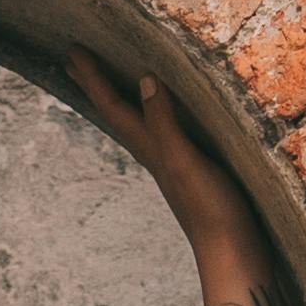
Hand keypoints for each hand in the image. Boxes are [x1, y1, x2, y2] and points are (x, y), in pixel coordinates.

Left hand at [61, 48, 267, 305]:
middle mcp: (155, 154)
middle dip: (95, 86)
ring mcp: (172, 164)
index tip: (72, 51)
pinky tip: (158, 117)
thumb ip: (164, 122)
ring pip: (135, 124)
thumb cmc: (211, 209)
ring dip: (117, 100)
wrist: (232, 255)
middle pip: (117, 113)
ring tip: (105, 82)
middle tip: (73, 61)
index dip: (94, 78)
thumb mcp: (185, 160)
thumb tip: (144, 80)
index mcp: (150, 148)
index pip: (114, 106)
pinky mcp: (191, 171)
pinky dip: (150, 115)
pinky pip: (159, 133)